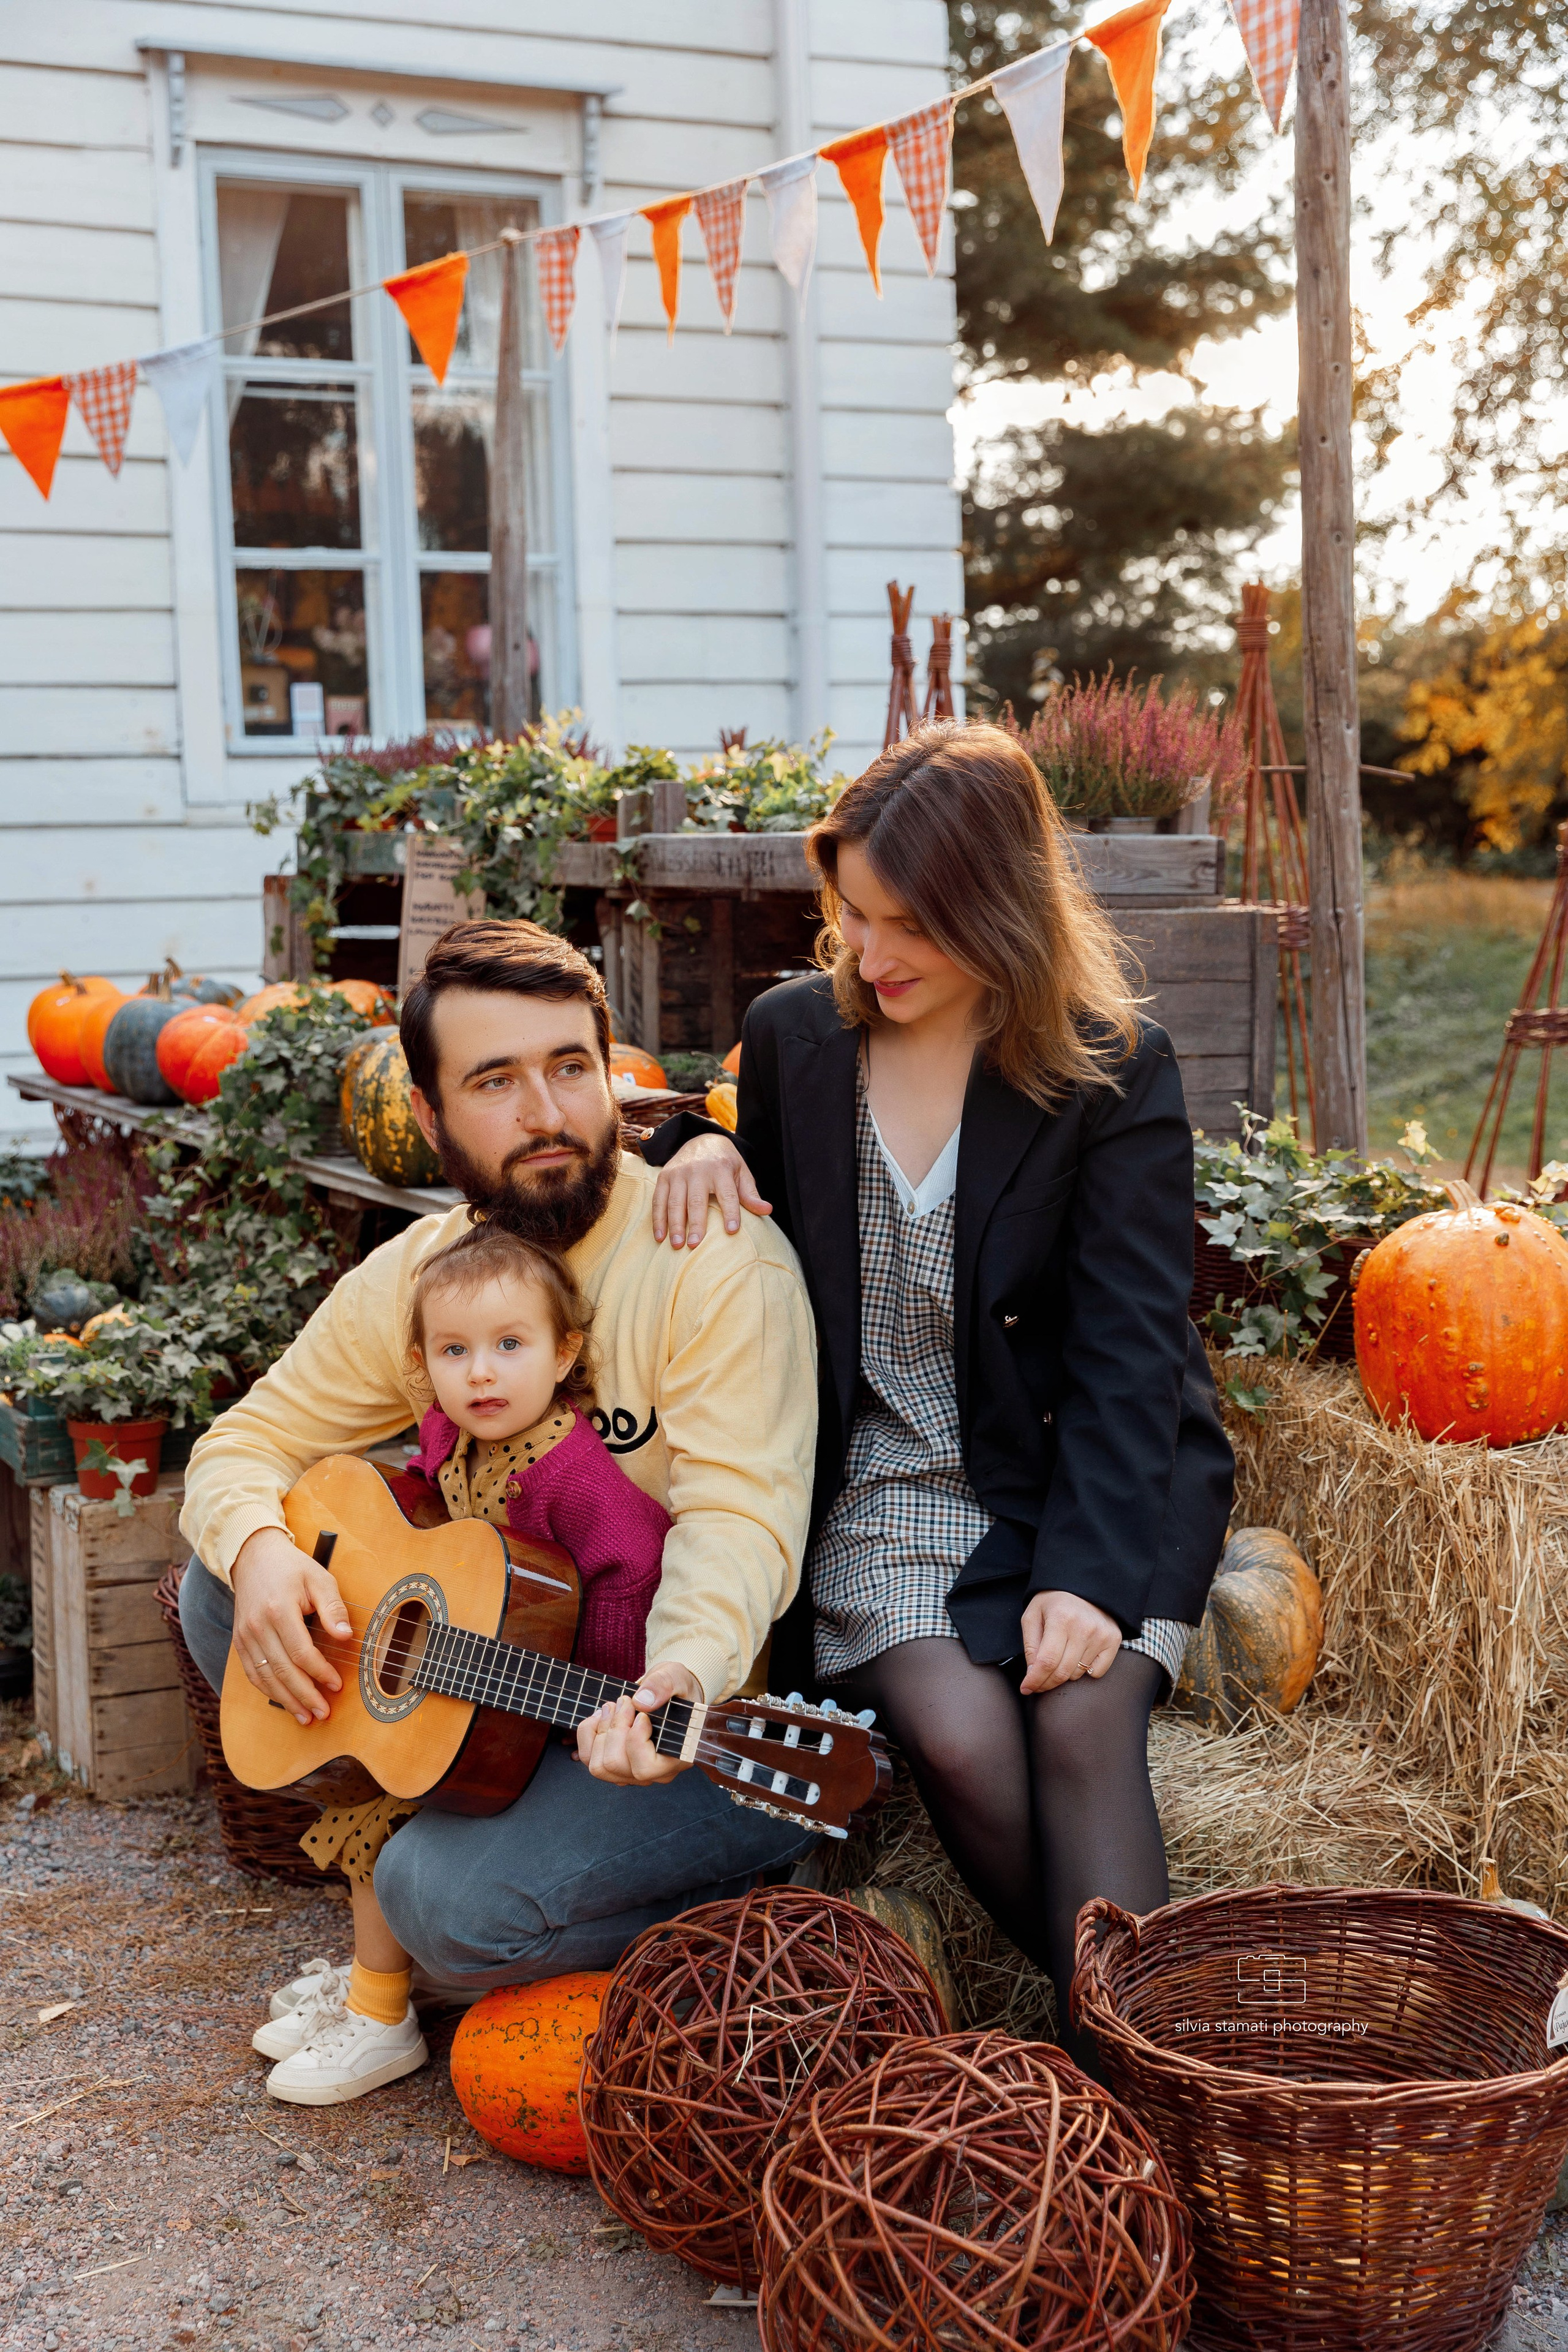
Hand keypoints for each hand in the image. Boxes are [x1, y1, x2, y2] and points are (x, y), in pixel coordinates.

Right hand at [230, 1525, 353, 1726]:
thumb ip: (332, 1607)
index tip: (337, 1685)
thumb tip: (346, 1636)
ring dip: (287, 1700)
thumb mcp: (319, 1578)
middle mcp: (257, 1627)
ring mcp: (245, 1636)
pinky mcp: (239, 1642)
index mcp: (279, 1610)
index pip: (301, 1652)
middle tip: (323, 1712)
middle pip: (282, 1670)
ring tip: (306, 1717)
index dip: (320, 1672)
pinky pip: (252, 1673)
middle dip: (305, 1695)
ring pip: (265, 1677)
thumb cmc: (292, 1568)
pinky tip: (284, 1701)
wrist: (253, 1557)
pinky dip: (268, 1691)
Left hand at [576, 1660, 704, 1784]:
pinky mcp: (614, 1766)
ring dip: (601, 1731)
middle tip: (625, 1702)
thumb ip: (663, 1686)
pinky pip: (588, 1758)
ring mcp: (632, 1773)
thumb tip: (642, 1702)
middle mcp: (654, 1774)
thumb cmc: (675, 1690)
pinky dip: (588, 1733)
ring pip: (598, 1766)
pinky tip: (602, 1716)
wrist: (669, 1695)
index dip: (635, 1739)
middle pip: (615, 1765)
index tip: (641, 1714)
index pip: (645, 1768)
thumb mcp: (675, 1678)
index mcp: (677, 1759)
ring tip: (612, 1707)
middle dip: (614, 1727)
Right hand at [651, 1135, 771, 1247]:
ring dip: (674, 1225)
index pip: (727, 1193)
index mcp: (721, 1169)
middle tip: (695, 1245)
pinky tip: (660, 1236)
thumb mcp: (741, 1173)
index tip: (732, 1230)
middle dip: (696, 1223)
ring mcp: (679, 1173)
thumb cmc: (725, 1163)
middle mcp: (698, 1170)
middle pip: (697, 1200)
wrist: (701, 1139)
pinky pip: (659, 1199)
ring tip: (677, 1245)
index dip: (731, 1212)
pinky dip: (658, 1219)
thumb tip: (767, 1210)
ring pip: (675, 1201)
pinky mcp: (665, 1176)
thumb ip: (750, 1194)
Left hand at [1019, 1591, 1121, 1693]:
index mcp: (1060, 1618)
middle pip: (1062, 1672)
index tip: (1026, 1688)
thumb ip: (1030, 1645)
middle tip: (1037, 1683)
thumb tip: (1032, 1674)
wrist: (1083, 1587)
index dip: (1035, 1680)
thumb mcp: (1033, 1616)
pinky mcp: (1114, 1640)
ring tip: (1060, 1657)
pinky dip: (1085, 1671)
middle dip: (1046, 1683)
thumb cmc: (1053, 1602)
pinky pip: (1097, 1672)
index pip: (1047, 1661)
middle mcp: (1084, 1628)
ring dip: (1064, 1674)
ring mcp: (1101, 1635)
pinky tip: (1078, 1656)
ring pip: (1077, 1674)